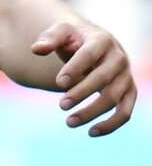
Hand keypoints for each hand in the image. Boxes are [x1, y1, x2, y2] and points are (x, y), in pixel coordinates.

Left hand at [35, 22, 137, 136]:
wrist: (95, 44)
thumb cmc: (74, 39)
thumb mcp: (61, 32)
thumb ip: (49, 39)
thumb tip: (36, 49)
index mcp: (101, 40)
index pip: (89, 55)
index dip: (74, 69)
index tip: (58, 83)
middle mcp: (118, 58)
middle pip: (103, 78)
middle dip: (82, 93)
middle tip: (61, 106)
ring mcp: (126, 76)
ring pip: (114, 98)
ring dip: (92, 112)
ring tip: (69, 122)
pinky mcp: (129, 92)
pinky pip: (125, 112)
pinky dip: (111, 124)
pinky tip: (91, 133)